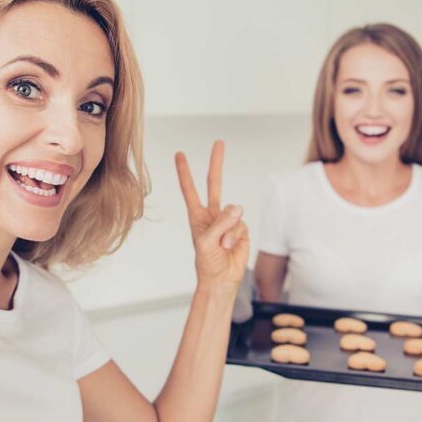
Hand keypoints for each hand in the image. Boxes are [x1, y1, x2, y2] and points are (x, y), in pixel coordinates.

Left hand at [175, 140, 248, 289]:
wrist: (222, 279)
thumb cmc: (207, 263)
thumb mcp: (206, 242)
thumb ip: (220, 223)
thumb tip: (238, 208)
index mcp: (197, 216)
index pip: (190, 190)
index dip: (184, 172)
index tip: (179, 155)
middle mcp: (213, 214)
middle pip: (214, 183)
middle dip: (217, 163)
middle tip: (219, 142)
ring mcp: (228, 220)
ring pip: (232, 212)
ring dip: (227, 230)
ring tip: (222, 245)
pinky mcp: (242, 228)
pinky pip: (242, 224)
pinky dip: (236, 236)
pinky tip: (231, 246)